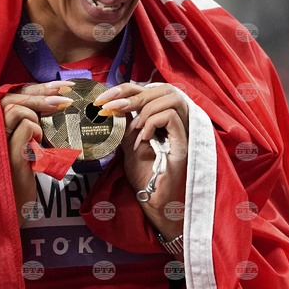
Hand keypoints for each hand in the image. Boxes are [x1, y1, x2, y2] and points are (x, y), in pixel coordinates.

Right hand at [0, 81, 73, 224]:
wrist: (7, 213)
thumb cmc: (15, 180)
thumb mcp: (19, 149)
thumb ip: (24, 128)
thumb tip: (50, 105)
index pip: (9, 96)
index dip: (34, 89)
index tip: (59, 86)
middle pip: (11, 97)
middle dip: (41, 93)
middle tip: (65, 96)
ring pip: (16, 110)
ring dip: (36, 117)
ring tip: (39, 137)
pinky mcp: (5, 155)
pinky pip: (24, 127)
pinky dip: (35, 132)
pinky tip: (36, 148)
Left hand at [94, 83, 189, 242]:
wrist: (154, 201)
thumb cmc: (143, 175)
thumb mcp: (128, 144)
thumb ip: (125, 125)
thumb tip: (111, 105)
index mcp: (162, 119)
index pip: (149, 89)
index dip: (127, 88)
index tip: (105, 97)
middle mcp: (175, 121)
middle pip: (161, 88)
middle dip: (132, 94)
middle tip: (111, 107)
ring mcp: (181, 131)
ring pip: (170, 98)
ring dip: (145, 110)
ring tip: (133, 129)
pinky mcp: (183, 143)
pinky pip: (170, 117)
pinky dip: (152, 123)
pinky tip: (142, 139)